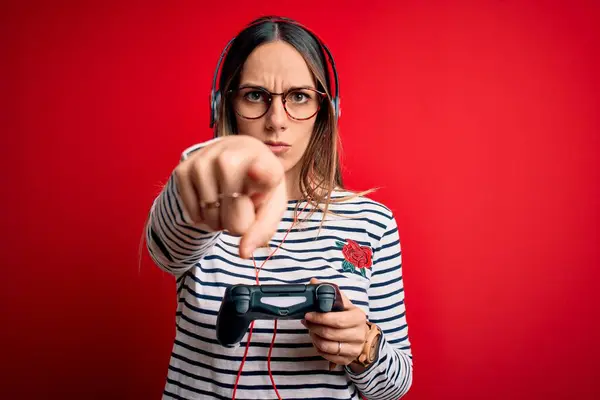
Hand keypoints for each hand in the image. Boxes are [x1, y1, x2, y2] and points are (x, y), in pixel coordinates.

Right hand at [174, 135, 286, 258]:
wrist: (235, 157)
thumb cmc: (258, 187)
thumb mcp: (270, 207)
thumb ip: (262, 230)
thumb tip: (243, 253)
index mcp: (264, 160)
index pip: (263, 170)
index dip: (261, 174)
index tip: (257, 172)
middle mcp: (232, 154)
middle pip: (232, 203)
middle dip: (237, 220)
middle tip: (242, 211)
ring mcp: (204, 159)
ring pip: (210, 212)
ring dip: (219, 222)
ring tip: (227, 206)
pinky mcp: (183, 169)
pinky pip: (193, 212)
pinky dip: (202, 217)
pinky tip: (211, 203)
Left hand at [302, 278, 368, 367]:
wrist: (360, 334)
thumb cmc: (348, 316)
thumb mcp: (342, 303)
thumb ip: (328, 292)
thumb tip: (313, 282)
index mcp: (358, 317)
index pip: (337, 320)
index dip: (320, 318)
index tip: (307, 314)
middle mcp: (359, 334)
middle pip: (330, 334)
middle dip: (314, 327)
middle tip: (306, 321)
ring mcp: (354, 348)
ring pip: (327, 346)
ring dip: (314, 338)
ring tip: (310, 330)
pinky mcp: (348, 359)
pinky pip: (328, 356)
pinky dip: (318, 348)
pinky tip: (316, 340)